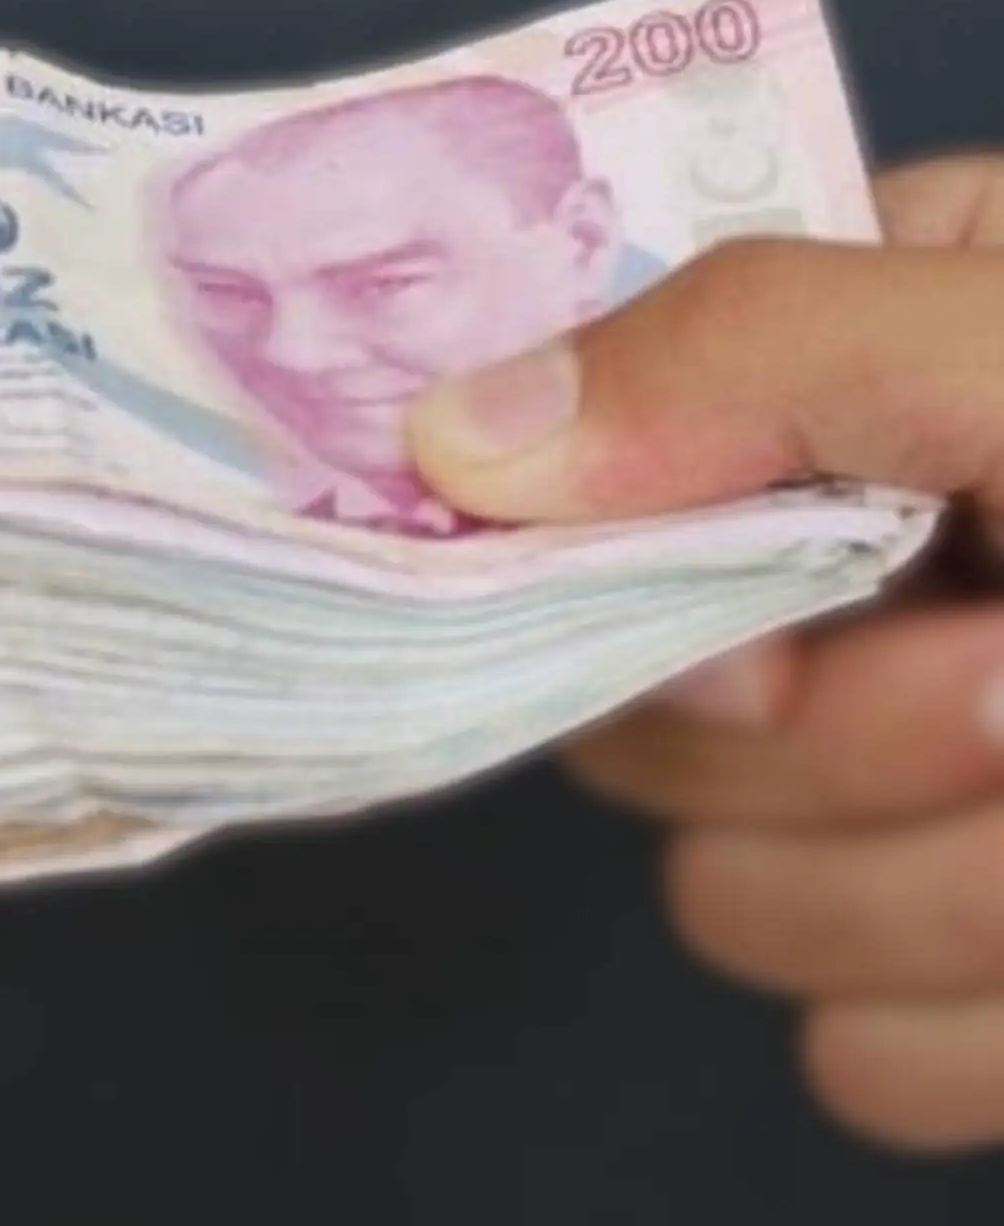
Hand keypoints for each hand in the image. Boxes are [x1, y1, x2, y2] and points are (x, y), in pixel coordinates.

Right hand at [407, 156, 1003, 1153]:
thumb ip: (753, 346)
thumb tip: (453, 435)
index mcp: (846, 364)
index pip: (568, 434)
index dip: (606, 532)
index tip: (741, 602)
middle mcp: (837, 562)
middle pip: (631, 695)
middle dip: (822, 734)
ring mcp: (890, 779)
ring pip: (730, 900)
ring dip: (928, 891)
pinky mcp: (951, 969)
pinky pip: (853, 1059)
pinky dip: (967, 1030)